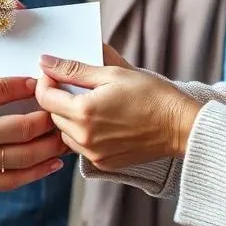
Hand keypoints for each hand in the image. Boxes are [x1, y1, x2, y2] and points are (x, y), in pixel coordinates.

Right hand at [0, 76, 68, 191]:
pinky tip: (46, 166)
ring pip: (22, 156)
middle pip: (25, 125)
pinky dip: (30, 174)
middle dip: (50, 119)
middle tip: (65, 113)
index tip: (43, 84)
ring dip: (48, 148)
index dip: (31, 86)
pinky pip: (5, 180)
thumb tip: (8, 89)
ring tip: (65, 140)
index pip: (9, 90)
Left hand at [35, 54, 200, 171]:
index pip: (44, 97)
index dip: (46, 81)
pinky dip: (84, 133)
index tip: (56, 72)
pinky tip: (102, 121)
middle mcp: (84, 137)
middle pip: (52, 115)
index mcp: (84, 112)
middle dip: (59, 98)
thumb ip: (74, 69)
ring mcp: (93, 154)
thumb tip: (45, 61)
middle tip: (77, 85)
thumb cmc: (151, 94)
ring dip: (70, 118)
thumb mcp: (112, 73)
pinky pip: (81, 147)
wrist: (180, 125)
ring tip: (92, 104)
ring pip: (65, 133)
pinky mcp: (104, 163)